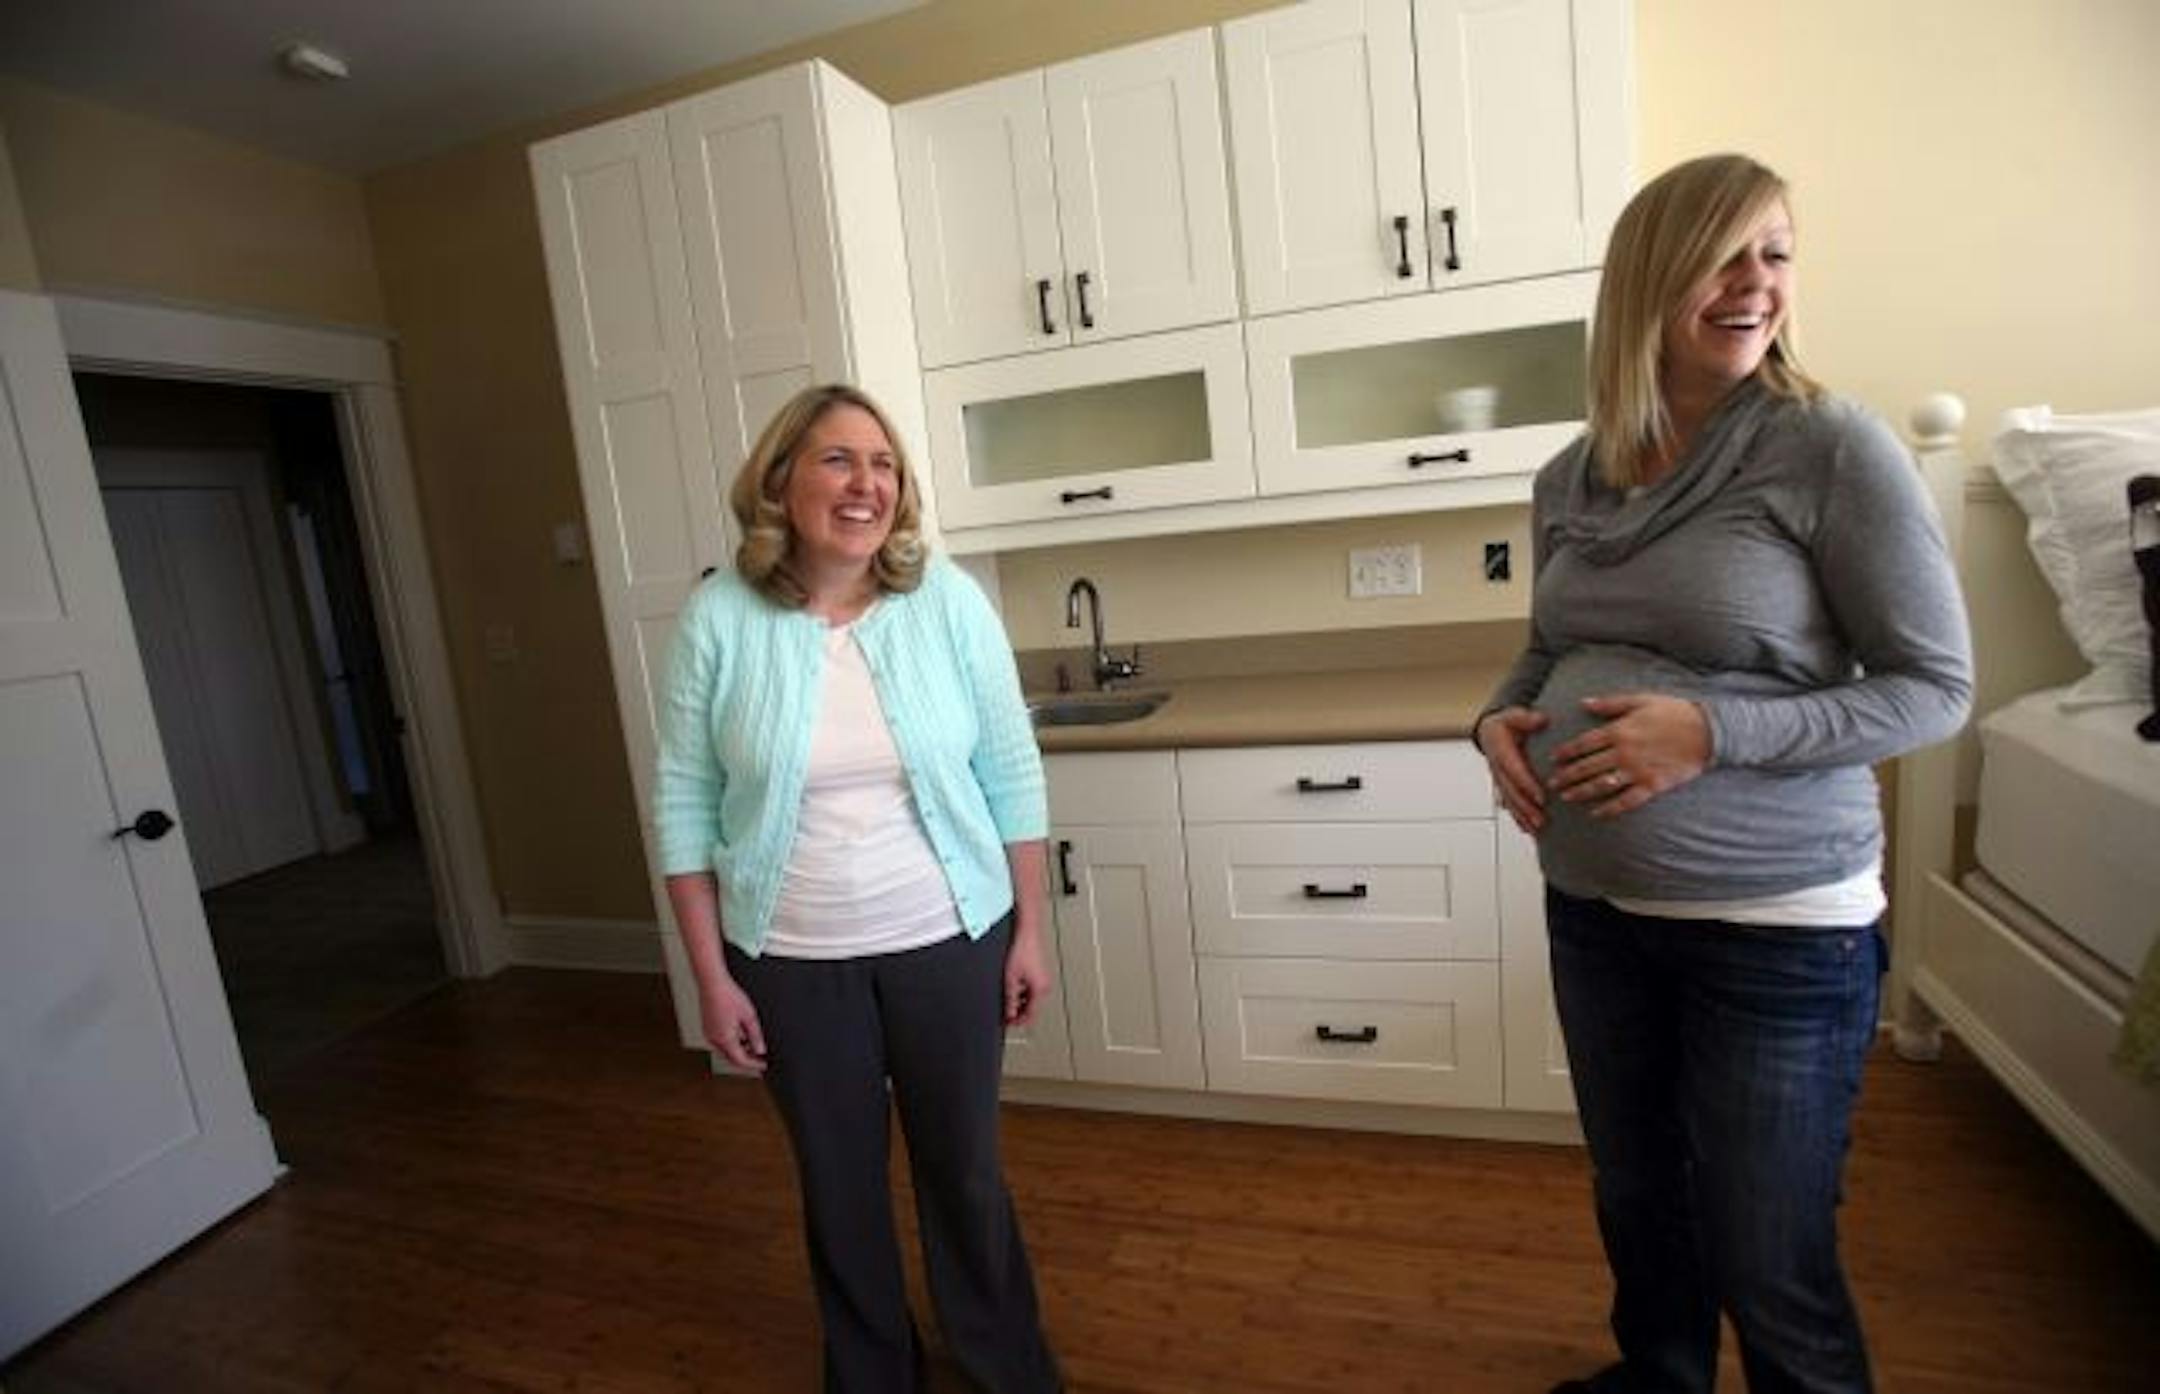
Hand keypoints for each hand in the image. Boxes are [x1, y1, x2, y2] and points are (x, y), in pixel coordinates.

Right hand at [697, 973, 766, 1073]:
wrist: (712, 983)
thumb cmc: (729, 995)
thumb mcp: (749, 1017)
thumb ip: (756, 1036)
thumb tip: (760, 1049)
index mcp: (725, 1039)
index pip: (741, 1061)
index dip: (754, 1065)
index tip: (763, 1065)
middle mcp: (714, 1039)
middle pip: (731, 1058)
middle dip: (746, 1060)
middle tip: (758, 1058)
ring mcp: (708, 1033)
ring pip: (725, 1051)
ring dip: (738, 1051)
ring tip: (751, 1044)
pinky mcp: (707, 1027)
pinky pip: (719, 1041)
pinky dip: (730, 1043)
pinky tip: (739, 1035)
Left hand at [1003, 922, 1053, 1027]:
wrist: (1027, 932)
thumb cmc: (1021, 950)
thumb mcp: (1010, 979)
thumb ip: (1010, 1000)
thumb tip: (1009, 1014)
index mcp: (1040, 990)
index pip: (1030, 1015)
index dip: (1017, 1022)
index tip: (1007, 1023)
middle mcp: (1045, 986)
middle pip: (1032, 1007)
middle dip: (1018, 1012)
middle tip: (1005, 1014)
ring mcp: (1043, 979)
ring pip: (1031, 998)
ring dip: (1020, 1002)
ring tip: (1006, 1000)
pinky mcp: (1040, 973)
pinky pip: (1032, 989)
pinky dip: (1022, 992)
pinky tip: (1012, 987)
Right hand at [1476, 706, 1549, 833]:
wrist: (1490, 731)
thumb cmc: (1506, 723)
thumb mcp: (1514, 715)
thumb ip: (1526, 718)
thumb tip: (1541, 719)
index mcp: (1500, 751)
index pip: (1514, 770)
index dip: (1527, 785)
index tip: (1542, 797)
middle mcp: (1496, 768)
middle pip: (1511, 791)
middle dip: (1526, 807)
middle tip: (1541, 820)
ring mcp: (1498, 780)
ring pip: (1509, 801)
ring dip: (1522, 817)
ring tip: (1536, 830)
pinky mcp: (1502, 787)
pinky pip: (1509, 804)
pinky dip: (1518, 818)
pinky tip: (1528, 830)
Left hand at [1548, 692, 1708, 818]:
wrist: (1707, 732)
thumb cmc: (1673, 712)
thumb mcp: (1640, 700)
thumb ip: (1610, 704)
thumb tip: (1583, 702)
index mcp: (1619, 730)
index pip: (1584, 744)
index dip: (1566, 752)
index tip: (1553, 758)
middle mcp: (1624, 752)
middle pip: (1587, 767)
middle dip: (1566, 775)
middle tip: (1551, 783)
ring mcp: (1637, 771)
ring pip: (1601, 785)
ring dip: (1581, 792)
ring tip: (1565, 797)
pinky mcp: (1651, 786)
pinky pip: (1625, 801)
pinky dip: (1609, 809)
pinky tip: (1596, 813)